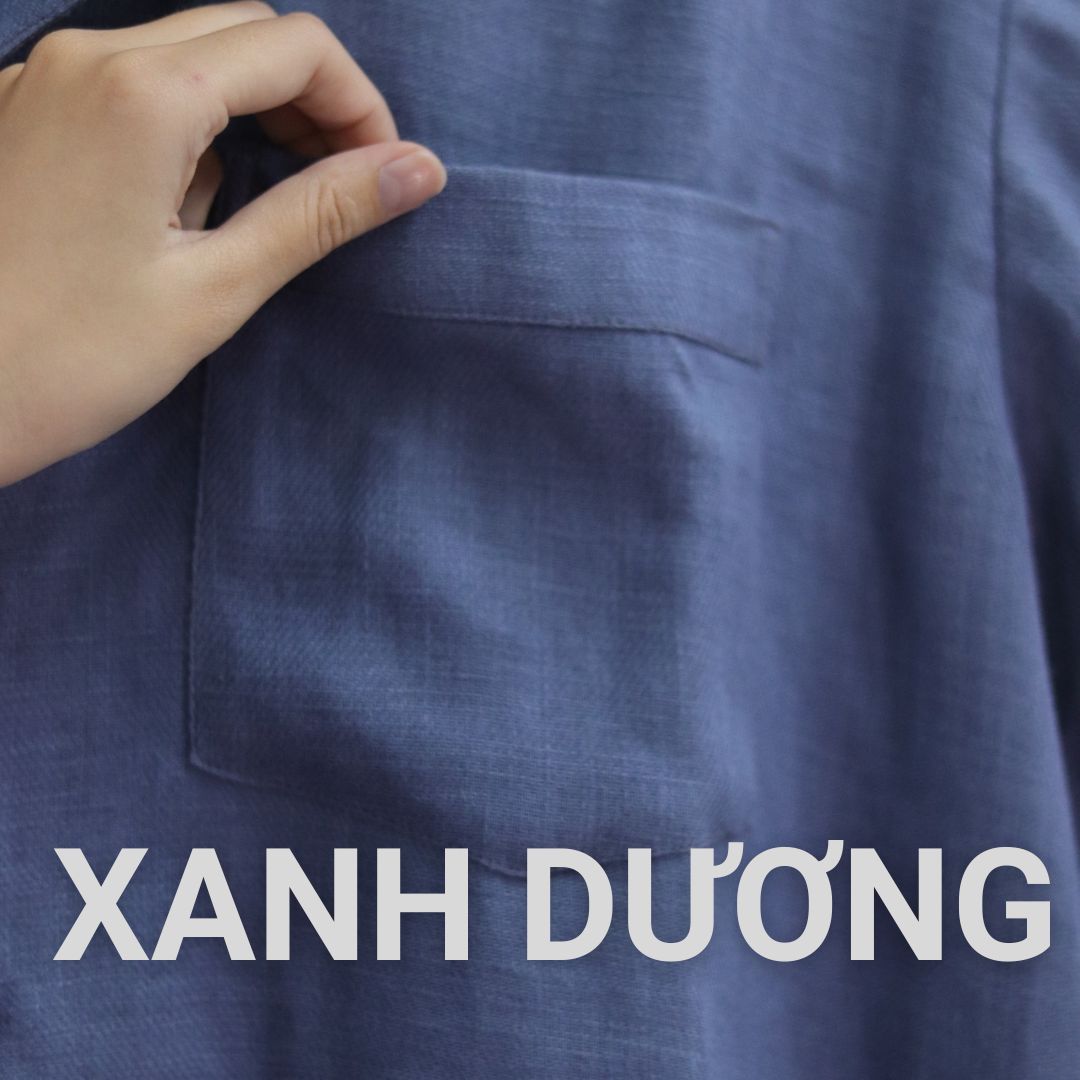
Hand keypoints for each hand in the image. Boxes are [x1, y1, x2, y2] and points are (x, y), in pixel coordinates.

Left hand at [0, 2, 445, 485]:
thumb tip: (418, 169)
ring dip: (253, 110)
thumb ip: (320, 215)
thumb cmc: (71, 359)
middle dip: (314, 100)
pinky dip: (190, 123)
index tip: (380, 179)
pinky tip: (190, 202)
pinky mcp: (25, 111)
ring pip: (190, 52)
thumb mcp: (216, 289)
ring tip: (268, 203)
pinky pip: (132, 84)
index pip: (295, 47)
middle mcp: (85, 58)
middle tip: (342, 185)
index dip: (360, 107)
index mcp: (141, 93)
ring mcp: (44, 78)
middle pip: (245, 32)